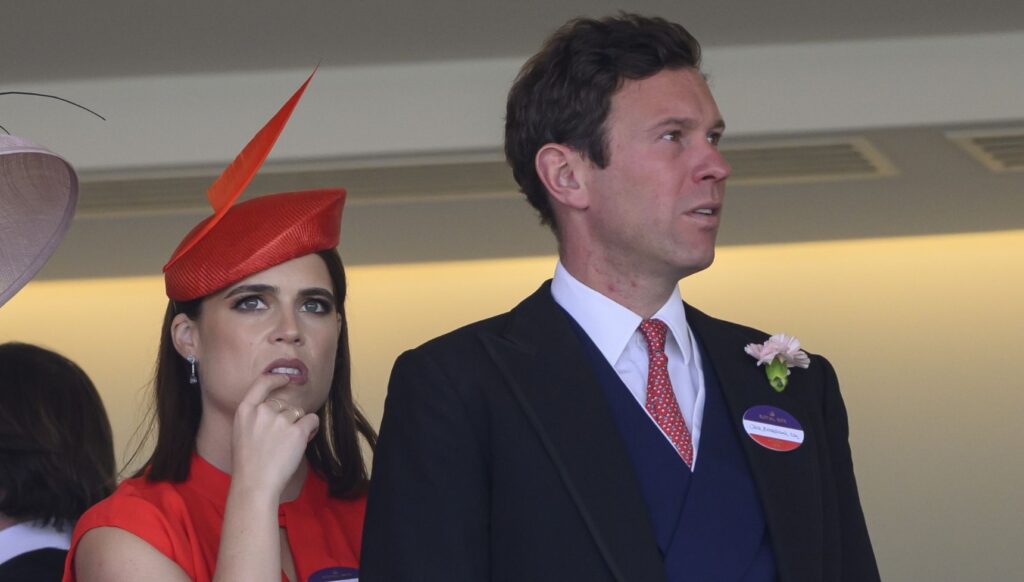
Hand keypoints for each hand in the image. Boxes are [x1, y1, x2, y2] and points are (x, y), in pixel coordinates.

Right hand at [229, 373, 318, 499]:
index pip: (261, 384)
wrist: (255, 483)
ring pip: (298, 413)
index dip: (276, 378)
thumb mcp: (240, 433)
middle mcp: (263, 411)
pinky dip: (312, 428)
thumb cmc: (248, 464)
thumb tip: (274, 410)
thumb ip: (254, 417)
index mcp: (245, 411)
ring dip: (299, 424)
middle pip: (283, 404)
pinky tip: (306, 438)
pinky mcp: (297, 432)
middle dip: (287, 416)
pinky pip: (312, 420)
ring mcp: (280, 420)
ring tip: (290, 443)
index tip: (286, 378)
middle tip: (283, 438)